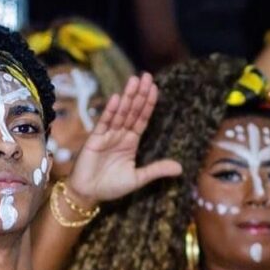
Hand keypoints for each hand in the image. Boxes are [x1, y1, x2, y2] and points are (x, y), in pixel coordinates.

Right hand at [66, 73, 181, 203]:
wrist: (88, 194)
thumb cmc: (110, 187)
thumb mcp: (138, 178)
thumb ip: (156, 170)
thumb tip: (181, 168)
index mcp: (131, 142)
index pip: (142, 119)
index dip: (148, 104)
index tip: (154, 88)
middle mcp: (120, 135)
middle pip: (132, 111)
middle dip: (139, 94)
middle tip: (146, 76)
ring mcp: (107, 136)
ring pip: (120, 113)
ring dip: (127, 97)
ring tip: (134, 80)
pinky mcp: (95, 139)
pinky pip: (105, 122)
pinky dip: (111, 111)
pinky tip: (117, 98)